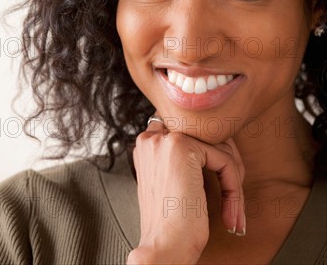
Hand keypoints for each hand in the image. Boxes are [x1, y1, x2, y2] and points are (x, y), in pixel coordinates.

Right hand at [127, 112, 245, 264]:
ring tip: (234, 212)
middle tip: (234, 198)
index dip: (214, 158)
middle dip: (229, 167)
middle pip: (209, 137)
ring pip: (220, 148)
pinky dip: (234, 190)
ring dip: (235, 183)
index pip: (194, 134)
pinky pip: (224, 161)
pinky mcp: (182, 147)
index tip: (222, 186)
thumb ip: (185, 158)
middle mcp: (153, 137)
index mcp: (148, 145)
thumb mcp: (174, 182)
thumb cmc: (171, 226)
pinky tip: (231, 215)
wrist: (163, 249)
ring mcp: (165, 139)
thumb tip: (221, 144)